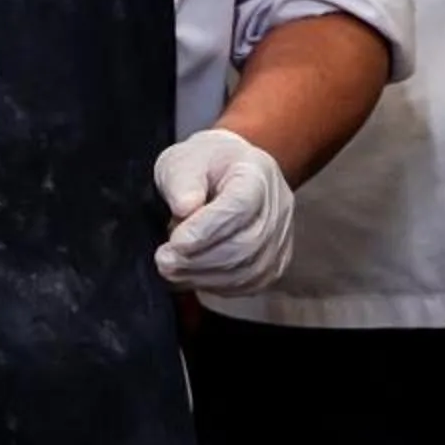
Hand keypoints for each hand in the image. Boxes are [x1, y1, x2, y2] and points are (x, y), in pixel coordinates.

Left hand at [152, 129, 292, 292]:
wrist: (226, 172)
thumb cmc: (202, 165)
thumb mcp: (182, 160)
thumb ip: (182, 181)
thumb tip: (185, 208)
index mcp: (257, 173)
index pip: (239, 206)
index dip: (207, 229)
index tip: (176, 241)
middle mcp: (278, 207)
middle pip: (247, 243)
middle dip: (200, 259)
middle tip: (164, 260)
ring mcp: (280, 237)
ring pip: (248, 270)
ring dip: (204, 275)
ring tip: (172, 268)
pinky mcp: (274, 263)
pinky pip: (248, 283)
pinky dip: (216, 284)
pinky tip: (190, 275)